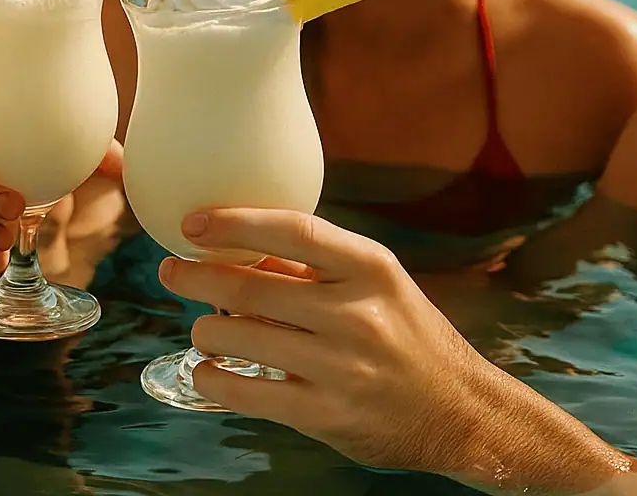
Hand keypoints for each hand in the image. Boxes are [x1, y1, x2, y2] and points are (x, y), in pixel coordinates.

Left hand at [157, 208, 621, 483]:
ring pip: (240, 338)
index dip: (235, 222)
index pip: (293, 231)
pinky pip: (248, 392)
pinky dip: (213, 378)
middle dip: (197, 277)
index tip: (191, 222)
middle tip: (171, 270)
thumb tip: (238, 246)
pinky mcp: (327, 414)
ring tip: (203, 327)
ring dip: (206, 330)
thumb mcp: (378, 287)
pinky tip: (204, 371)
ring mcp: (342, 366)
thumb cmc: (410, 338)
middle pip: (252, 287)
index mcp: (371, 268)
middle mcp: (357, 313)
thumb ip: (317, 268)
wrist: (464, 414)